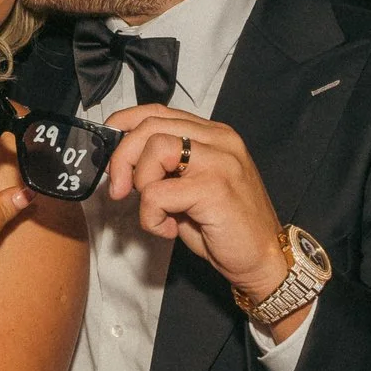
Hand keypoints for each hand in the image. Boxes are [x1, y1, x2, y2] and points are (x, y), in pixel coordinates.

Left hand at [104, 105, 291, 307]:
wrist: (263, 259)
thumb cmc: (224, 227)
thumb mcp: (189, 188)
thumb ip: (164, 168)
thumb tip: (120, 164)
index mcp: (213, 134)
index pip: (158, 111)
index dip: (124, 125)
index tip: (107, 151)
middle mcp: (219, 139)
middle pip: (150, 126)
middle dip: (122, 158)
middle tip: (118, 190)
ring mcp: (219, 160)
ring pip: (154, 149)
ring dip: (141, 184)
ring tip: (156, 211)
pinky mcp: (214, 187)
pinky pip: (157, 193)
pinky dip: (151, 216)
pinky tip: (169, 229)